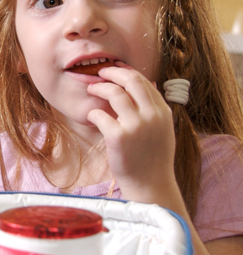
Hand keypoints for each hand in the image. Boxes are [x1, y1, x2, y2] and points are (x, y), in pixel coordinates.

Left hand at [86, 62, 175, 199]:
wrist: (149, 185)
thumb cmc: (152, 158)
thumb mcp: (162, 130)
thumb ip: (154, 108)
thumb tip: (147, 83)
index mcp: (163, 112)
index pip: (143, 81)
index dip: (126, 71)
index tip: (115, 69)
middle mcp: (152, 116)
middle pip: (130, 80)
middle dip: (112, 72)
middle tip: (100, 72)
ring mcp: (135, 126)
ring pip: (114, 93)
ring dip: (99, 87)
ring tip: (91, 88)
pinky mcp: (118, 137)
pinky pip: (99, 114)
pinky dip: (93, 112)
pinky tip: (92, 116)